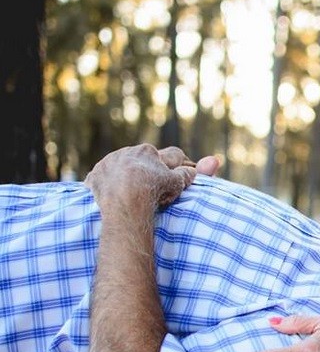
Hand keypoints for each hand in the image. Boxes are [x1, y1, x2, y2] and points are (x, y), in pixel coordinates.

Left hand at [85, 144, 200, 211]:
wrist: (124, 201)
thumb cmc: (153, 190)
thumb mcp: (176, 183)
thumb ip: (185, 175)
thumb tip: (192, 171)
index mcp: (147, 150)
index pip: (160, 157)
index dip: (167, 169)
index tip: (168, 180)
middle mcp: (125, 152)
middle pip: (138, 162)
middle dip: (144, 173)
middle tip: (149, 190)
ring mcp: (107, 163)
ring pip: (118, 170)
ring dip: (124, 178)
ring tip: (129, 196)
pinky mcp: (94, 176)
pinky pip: (101, 180)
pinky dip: (107, 187)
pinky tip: (111, 197)